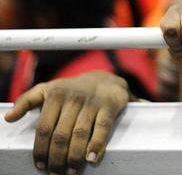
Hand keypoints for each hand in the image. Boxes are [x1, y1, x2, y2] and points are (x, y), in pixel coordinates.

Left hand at [3, 71, 129, 173]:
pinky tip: (91, 158)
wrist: (104, 79)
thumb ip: (26, 101)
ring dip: (75, 157)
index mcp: (55, 95)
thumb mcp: (48, 89)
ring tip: (72, 171)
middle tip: (56, 173)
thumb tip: (8, 118)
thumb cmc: (72, 90)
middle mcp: (73, 98)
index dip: (41, 149)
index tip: (40, 165)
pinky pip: (102, 128)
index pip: (44, 128)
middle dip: (57, 158)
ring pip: (80, 134)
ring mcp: (92, 102)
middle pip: (61, 135)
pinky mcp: (109, 106)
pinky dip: (97, 144)